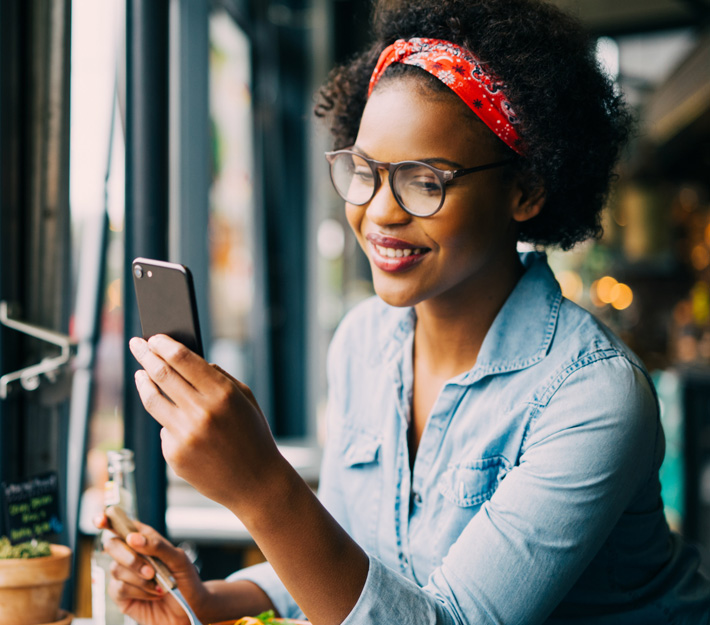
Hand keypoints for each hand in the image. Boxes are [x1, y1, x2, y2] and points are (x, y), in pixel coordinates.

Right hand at [95, 514, 206, 624]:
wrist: (191, 609)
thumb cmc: (186, 580)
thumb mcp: (178, 559)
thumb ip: (157, 546)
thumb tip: (133, 538)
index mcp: (144, 539)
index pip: (121, 524)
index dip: (107, 519)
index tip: (101, 519)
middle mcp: (131, 555)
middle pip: (112, 545)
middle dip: (128, 557)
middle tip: (150, 570)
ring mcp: (124, 575)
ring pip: (116, 568)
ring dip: (139, 577)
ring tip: (159, 584)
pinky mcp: (121, 595)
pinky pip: (119, 588)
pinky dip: (139, 591)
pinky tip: (154, 594)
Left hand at [129, 335, 288, 514]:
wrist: (256, 483)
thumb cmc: (253, 436)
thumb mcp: (245, 399)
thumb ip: (219, 377)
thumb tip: (189, 360)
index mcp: (222, 394)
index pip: (182, 359)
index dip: (163, 344)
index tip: (153, 337)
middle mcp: (200, 412)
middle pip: (161, 374)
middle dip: (145, 355)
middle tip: (136, 344)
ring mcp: (184, 435)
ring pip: (153, 400)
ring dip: (143, 382)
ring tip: (140, 374)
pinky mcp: (174, 455)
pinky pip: (165, 429)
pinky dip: (169, 421)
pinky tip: (178, 422)